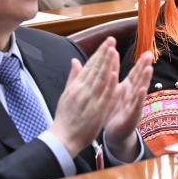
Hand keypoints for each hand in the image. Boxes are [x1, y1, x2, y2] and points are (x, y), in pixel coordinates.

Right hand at [49, 38, 118, 155]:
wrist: (63, 138)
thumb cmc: (65, 117)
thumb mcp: (66, 94)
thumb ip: (73, 77)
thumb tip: (75, 60)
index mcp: (76, 86)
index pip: (89, 66)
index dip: (99, 53)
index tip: (107, 42)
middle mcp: (82, 90)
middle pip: (95, 69)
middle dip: (104, 53)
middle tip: (112, 39)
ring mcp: (90, 100)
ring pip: (100, 79)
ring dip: (107, 65)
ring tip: (114, 51)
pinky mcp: (96, 111)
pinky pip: (104, 96)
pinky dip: (108, 85)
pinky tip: (114, 75)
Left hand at [103, 50, 152, 159]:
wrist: (114, 134)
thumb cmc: (114, 111)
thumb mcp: (113, 91)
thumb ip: (114, 74)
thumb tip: (112, 56)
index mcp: (127, 89)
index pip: (135, 74)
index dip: (141, 63)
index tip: (147, 52)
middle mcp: (133, 96)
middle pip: (139, 80)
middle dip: (144, 67)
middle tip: (150, 55)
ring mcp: (134, 106)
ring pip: (139, 91)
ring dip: (144, 80)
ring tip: (149, 68)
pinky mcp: (131, 117)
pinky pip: (135, 106)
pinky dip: (139, 98)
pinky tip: (142, 90)